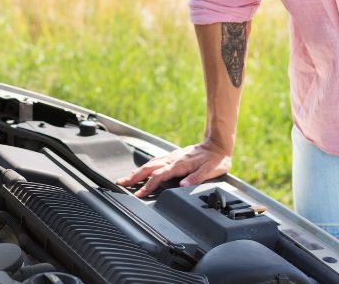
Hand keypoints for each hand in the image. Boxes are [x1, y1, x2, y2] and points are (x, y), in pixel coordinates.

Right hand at [115, 141, 231, 197]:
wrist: (217, 144)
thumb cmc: (216, 159)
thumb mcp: (211, 170)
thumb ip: (196, 178)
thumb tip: (182, 185)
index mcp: (180, 164)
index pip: (159, 175)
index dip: (148, 185)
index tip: (139, 193)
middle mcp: (173, 159)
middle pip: (148, 168)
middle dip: (134, 176)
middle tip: (121, 183)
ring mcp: (172, 156)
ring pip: (150, 163)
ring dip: (137, 171)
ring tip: (127, 178)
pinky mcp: (173, 156)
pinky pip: (155, 160)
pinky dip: (145, 166)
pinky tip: (142, 170)